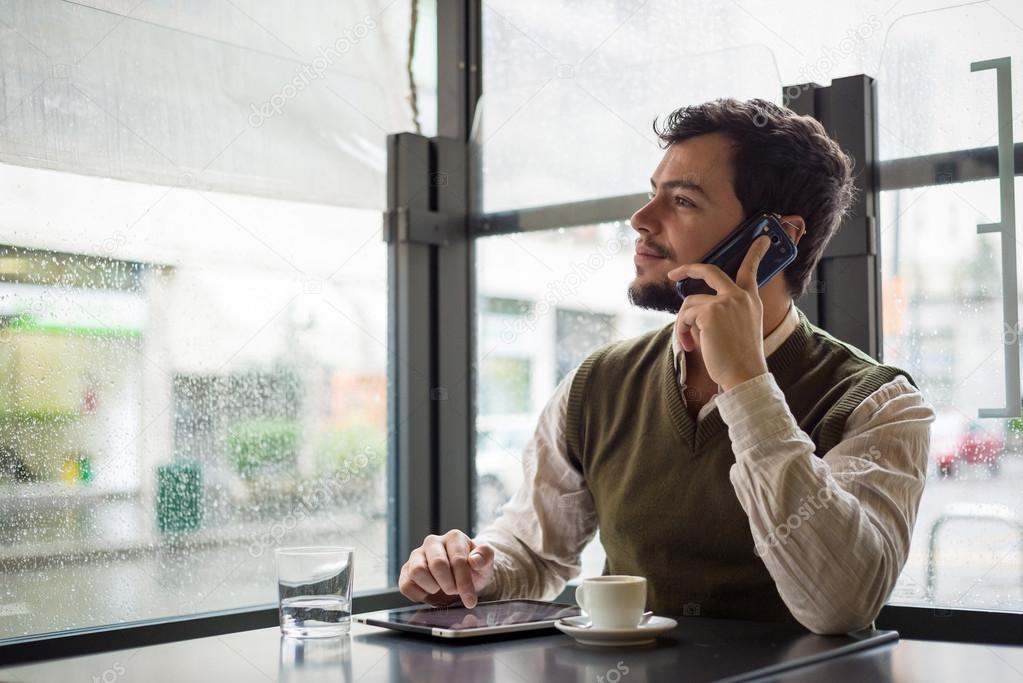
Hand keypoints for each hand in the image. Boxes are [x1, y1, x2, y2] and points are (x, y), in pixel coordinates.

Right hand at [398, 529, 494, 607]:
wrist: (461, 577)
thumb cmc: (473, 569)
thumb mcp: (486, 564)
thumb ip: (485, 557)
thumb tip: (475, 559)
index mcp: (454, 537)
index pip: (458, 559)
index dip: (464, 582)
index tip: (470, 599)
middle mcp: (433, 542)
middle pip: (437, 564)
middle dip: (449, 585)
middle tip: (455, 592)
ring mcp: (417, 555)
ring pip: (417, 571)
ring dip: (432, 587)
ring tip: (441, 589)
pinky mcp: (406, 570)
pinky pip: (405, 585)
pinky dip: (418, 595)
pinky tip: (430, 594)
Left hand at [667, 235, 771, 390]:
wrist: (744, 375)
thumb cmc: (739, 360)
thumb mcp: (738, 329)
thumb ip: (722, 312)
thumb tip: (694, 308)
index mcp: (751, 301)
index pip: (752, 270)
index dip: (756, 252)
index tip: (762, 238)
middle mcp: (740, 296)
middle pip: (710, 271)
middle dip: (689, 269)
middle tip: (675, 273)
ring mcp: (725, 301)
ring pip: (690, 302)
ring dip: (683, 323)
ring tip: (689, 342)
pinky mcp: (710, 311)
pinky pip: (685, 315)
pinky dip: (682, 330)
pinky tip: (690, 345)